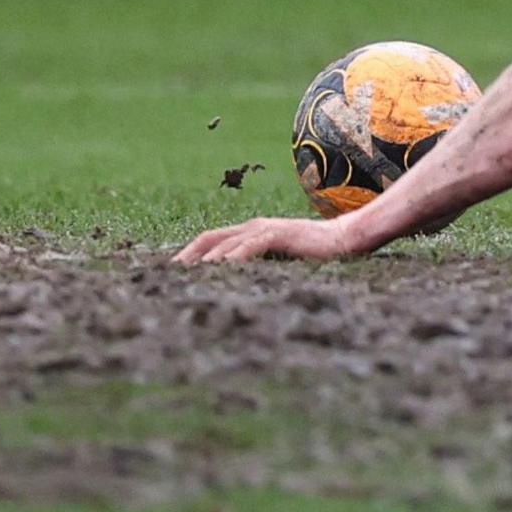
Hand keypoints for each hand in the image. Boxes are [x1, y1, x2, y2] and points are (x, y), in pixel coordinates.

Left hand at [175, 214, 373, 264]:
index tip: (172, 273)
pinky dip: (231, 259)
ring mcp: (266, 228)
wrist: (349, 237)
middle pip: (209, 238)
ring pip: (224, 243)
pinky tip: (219, 271)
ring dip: (202, 260)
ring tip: (183, 277)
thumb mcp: (282, 259)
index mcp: (253, 231)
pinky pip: (248, 246)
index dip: (190, 254)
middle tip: (163, 276)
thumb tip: (238, 285)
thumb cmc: (319, 252)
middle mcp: (254, 226)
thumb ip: (261, 264)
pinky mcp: (279, 234)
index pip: (212, 240)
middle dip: (186, 256)